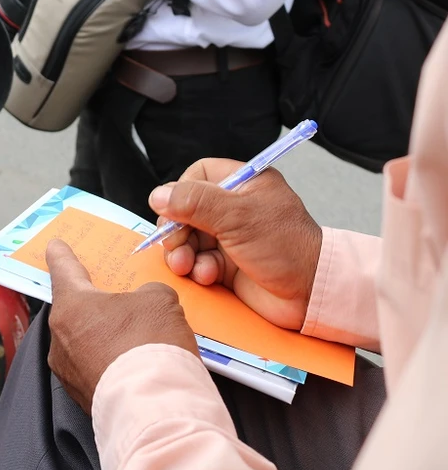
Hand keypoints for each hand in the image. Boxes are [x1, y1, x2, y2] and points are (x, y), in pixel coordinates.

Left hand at [47, 240, 197, 413]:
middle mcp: (60, 338)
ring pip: (83, 343)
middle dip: (95, 305)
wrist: (154, 407)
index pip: (63, 270)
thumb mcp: (159, 300)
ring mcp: (67, 371)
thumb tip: (145, 304)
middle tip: (115, 300)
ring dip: (104, 338)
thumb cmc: (150, 344)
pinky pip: (94, 369)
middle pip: (75, 311)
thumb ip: (148, 293)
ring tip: (135, 339)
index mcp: (71, 305)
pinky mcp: (81, 398)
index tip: (54, 247)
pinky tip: (134, 366)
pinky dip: (109, 363)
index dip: (61, 255)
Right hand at [148, 158, 322, 329]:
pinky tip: (207, 276)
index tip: (174, 211)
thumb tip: (158, 195)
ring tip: (186, 265)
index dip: (181, 192)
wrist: (311, 294)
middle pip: (186, 210)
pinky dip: (197, 269)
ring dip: (183, 253)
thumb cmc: (286, 247)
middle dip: (177, 230)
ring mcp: (230, 237)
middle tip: (175, 245)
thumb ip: (195, 202)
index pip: (198, 176)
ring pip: (188, 239)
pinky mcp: (228, 265)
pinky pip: (198, 261)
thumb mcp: (238, 216)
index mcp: (244, 184)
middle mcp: (235, 208)